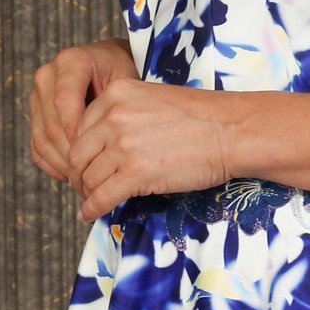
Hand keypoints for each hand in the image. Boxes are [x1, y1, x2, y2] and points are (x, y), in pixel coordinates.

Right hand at [29, 37, 138, 189]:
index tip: (94, 151)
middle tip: (93, 173)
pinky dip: (53, 165)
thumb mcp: (126, 81)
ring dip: (62, 163)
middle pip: (52, 124)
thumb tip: (103, 141)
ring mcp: (37, 97)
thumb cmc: (120, 72)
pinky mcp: (35, 116)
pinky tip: (72, 174)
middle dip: (72, 153)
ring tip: (85, 178)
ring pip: (42, 138)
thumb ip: (115, 106)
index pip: (64, 101)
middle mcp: (47, 77)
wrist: (108, 65)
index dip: (76, 130)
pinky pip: (37, 147)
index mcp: (70, 63)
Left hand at [30, 40, 238, 220]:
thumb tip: (107, 148)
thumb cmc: (203, 118)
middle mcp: (114, 116)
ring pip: (88, 178)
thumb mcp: (153, 102)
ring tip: (93, 202)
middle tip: (85, 189)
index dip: (81, 153)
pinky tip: (91, 215)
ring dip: (87, 195)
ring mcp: (124, 145)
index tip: (86, 166)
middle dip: (79, 176)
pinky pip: (101, 197)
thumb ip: (125, 117)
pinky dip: (92, 210)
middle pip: (77, 154)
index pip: (80, 128)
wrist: (232, 130)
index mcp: (117, 93)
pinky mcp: (136, 173)